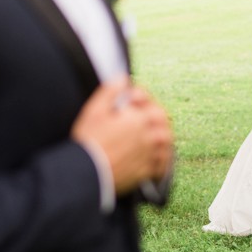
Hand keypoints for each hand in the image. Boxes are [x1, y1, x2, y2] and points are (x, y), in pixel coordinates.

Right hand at [71, 78, 173, 195]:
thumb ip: (110, 91)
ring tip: (156, 139)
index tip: (135, 101)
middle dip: (158, 119)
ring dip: (163, 140)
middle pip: (163, 124)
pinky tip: (157, 162)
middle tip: (150, 118)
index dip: (144, 100)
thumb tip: (122, 79)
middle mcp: (147, 136)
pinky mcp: (144, 172)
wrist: (87, 173)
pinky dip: (162, 163)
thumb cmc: (89, 141)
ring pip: (165, 145)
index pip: (151, 105)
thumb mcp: (94, 110)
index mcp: (138, 119)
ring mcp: (148, 155)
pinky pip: (160, 167)